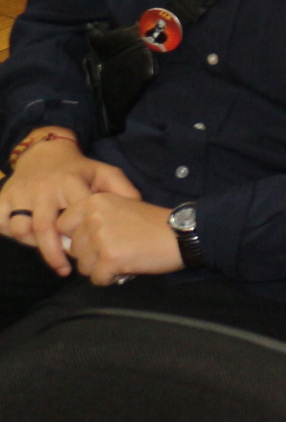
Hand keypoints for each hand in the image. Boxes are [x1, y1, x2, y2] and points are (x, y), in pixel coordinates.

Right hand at [1, 135, 114, 274]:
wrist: (45, 152)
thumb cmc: (79, 170)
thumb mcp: (105, 173)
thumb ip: (123, 190)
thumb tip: (137, 211)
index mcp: (69, 182)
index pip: (74, 216)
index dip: (80, 237)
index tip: (88, 253)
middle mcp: (42, 189)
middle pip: (43, 228)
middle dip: (53, 253)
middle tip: (65, 269)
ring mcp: (20, 193)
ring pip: (21, 228)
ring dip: (34, 246)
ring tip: (50, 255)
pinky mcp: (3, 197)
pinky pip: (1, 223)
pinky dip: (9, 235)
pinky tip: (25, 241)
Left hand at [61, 190, 182, 284]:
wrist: (183, 234)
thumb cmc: (154, 223)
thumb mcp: (121, 208)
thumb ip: (93, 218)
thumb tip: (67, 243)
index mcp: (94, 201)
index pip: (62, 225)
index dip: (77, 237)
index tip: (96, 240)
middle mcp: (93, 218)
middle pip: (73, 249)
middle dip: (92, 255)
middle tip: (117, 250)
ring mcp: (100, 239)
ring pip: (83, 266)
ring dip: (101, 268)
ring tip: (124, 259)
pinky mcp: (110, 259)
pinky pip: (98, 278)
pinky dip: (112, 278)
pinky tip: (128, 268)